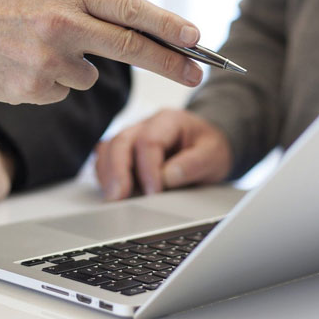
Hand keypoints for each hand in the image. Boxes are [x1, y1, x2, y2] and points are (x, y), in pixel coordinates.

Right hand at [0, 0, 203, 104]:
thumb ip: (87, 2)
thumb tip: (136, 28)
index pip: (131, 10)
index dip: (169, 27)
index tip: (197, 39)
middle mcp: (62, 23)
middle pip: (131, 48)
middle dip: (171, 63)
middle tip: (197, 73)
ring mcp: (47, 59)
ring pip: (89, 75)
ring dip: (76, 67)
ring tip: (35, 48)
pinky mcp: (32, 89)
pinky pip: (62, 91)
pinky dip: (50, 82)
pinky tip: (21, 64)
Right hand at [95, 109, 232, 200]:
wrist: (207, 146)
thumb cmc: (209, 148)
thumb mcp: (214, 155)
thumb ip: (193, 164)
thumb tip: (167, 177)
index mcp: (169, 120)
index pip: (149, 141)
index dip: (148, 169)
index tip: (154, 193)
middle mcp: (145, 125)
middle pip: (121, 142)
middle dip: (117, 171)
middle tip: (118, 197)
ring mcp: (132, 137)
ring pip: (108, 149)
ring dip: (107, 174)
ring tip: (113, 198)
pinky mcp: (125, 152)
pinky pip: (105, 159)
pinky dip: (105, 175)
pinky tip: (112, 192)